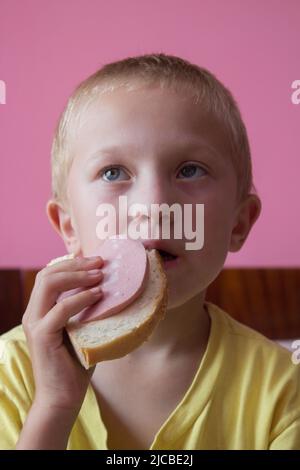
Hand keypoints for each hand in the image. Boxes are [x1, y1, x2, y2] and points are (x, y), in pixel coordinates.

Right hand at [22, 255, 103, 413]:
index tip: (96, 261)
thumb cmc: (76, 364)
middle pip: (47, 274)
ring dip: (77, 276)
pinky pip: (61, 309)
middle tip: (101, 262)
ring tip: (101, 274)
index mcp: (40, 310)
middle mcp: (33, 314)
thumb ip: (86, 310)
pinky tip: (98, 294)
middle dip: (76, 264)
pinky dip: (81, 298)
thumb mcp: (82, 329)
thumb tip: (110, 289)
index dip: (71, 264)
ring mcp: (35, 324)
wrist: (63, 397)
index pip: (49, 275)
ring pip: (49, 285)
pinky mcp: (42, 336)